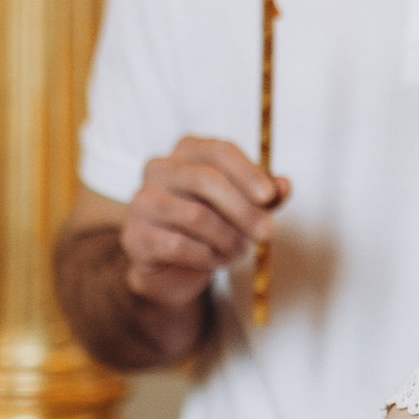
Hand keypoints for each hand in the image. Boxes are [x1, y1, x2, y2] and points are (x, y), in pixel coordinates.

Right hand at [119, 136, 287, 307]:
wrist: (173, 267)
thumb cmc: (213, 225)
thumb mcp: (245, 206)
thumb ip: (265, 196)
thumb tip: (283, 185)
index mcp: (188, 151)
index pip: (219, 151)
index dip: (248, 172)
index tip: (269, 197)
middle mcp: (160, 169)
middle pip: (206, 181)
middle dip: (243, 209)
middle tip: (267, 233)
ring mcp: (142, 201)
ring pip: (195, 216)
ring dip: (228, 239)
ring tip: (240, 252)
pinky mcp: (134, 235)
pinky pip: (178, 245)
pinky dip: (206, 257)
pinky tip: (215, 261)